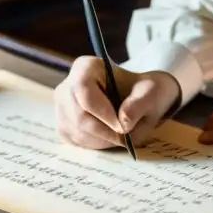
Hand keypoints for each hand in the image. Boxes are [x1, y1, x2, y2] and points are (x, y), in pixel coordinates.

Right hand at [53, 57, 181, 150]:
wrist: (136, 98)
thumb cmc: (142, 91)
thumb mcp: (151, 93)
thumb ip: (139, 104)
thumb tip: (123, 123)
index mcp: (86, 67)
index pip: (85, 91)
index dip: (103, 113)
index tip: (123, 128)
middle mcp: (67, 85)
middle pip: (78, 115)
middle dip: (104, 132)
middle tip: (125, 138)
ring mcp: (61, 106)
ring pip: (76, 130)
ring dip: (101, 140)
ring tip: (120, 135)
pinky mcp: (62, 123)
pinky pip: (74, 139)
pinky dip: (94, 144)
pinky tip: (109, 137)